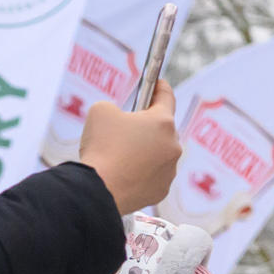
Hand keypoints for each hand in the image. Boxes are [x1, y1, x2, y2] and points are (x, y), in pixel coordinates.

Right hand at [76, 90, 181, 211]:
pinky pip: (153, 173)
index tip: (158, 84)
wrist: (100, 188)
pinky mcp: (162, 189)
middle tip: (127, 125)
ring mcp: (170, 169)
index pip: (167, 98)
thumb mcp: (101, 111)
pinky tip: (124, 171)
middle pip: (162, 129)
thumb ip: (116, 108)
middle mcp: (173, 146)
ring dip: (145, 149)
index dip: (160, 88)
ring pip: (158, 152)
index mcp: (162, 122)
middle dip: (146, 125)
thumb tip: (121, 120)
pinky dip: (141, 170)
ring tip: (121, 153)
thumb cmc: (102, 146)